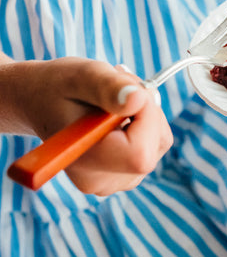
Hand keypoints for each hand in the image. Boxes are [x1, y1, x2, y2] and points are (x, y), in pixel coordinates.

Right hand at [6, 57, 172, 194]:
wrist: (39, 99)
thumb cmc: (57, 86)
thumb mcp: (82, 75)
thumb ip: (109, 87)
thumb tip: (138, 100)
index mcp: (85, 163)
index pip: (140, 152)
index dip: (145, 116)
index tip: (129, 91)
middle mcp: (100, 181)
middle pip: (154, 145)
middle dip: (146, 108)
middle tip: (118, 86)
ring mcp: (113, 181)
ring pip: (158, 141)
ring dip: (145, 112)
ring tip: (111, 99)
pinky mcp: (123, 173)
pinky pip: (154, 143)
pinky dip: (143, 122)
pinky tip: (115, 113)